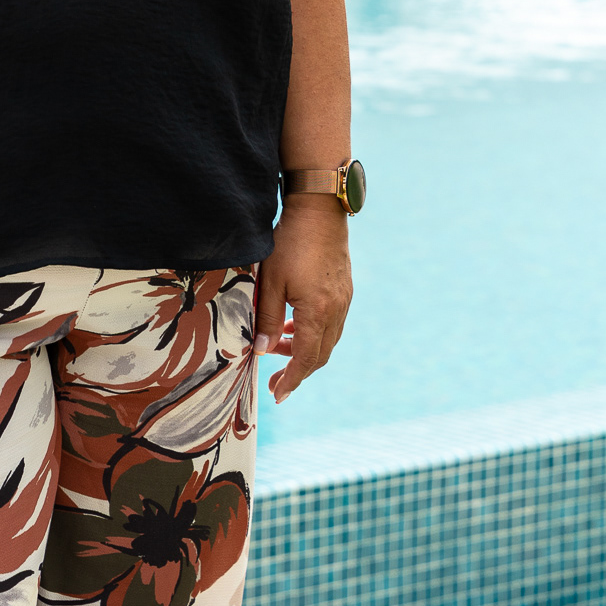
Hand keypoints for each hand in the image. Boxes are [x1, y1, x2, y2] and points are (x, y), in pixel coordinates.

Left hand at [254, 196, 352, 403]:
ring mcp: (344, 300)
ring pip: (327, 339)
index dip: (292, 379)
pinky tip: (296, 323)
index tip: (278, 394)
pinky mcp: (344, 289)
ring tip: (280, 348)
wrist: (320, 210)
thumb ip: (268, 319)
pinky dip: (314, 332)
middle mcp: (337, 311)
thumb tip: (262, 351)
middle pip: (320, 355)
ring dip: (305, 350)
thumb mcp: (271, 282)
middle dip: (298, 371)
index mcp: (318, 313)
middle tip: (276, 381)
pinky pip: (332, 322)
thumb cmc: (291, 243)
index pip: (306, 359)